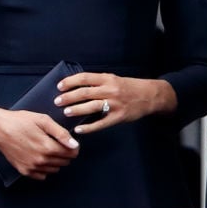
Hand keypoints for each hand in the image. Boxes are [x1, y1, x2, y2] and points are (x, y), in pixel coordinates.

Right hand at [0, 103, 79, 180]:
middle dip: (65, 153)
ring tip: (47, 147)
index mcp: (48, 147)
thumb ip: (61, 133)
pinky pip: (42, 175)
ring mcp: (32, 167)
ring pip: (54, 169)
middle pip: (64, 162)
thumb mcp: (43, 120)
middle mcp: (41, 161)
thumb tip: (75, 145)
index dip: (73, 146)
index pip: (71, 153)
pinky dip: (44, 168)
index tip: (69, 141)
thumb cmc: (20, 121)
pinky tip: (39, 156)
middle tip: (57, 142)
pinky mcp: (24, 171)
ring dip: (56, 160)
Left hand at [53, 72, 177, 133]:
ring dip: (77, 110)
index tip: (59, 87)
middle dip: (69, 97)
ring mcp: (114, 104)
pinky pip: (101, 123)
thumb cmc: (127, 87)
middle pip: (85, 92)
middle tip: (57, 101)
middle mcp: (109, 90)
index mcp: (106, 78)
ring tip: (65, 113)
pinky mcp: (118, 117)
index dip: (70, 82)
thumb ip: (97, 82)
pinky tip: (79, 129)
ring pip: (91, 106)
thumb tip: (76, 87)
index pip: (84, 78)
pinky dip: (88, 127)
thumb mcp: (113, 79)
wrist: (149, 96)